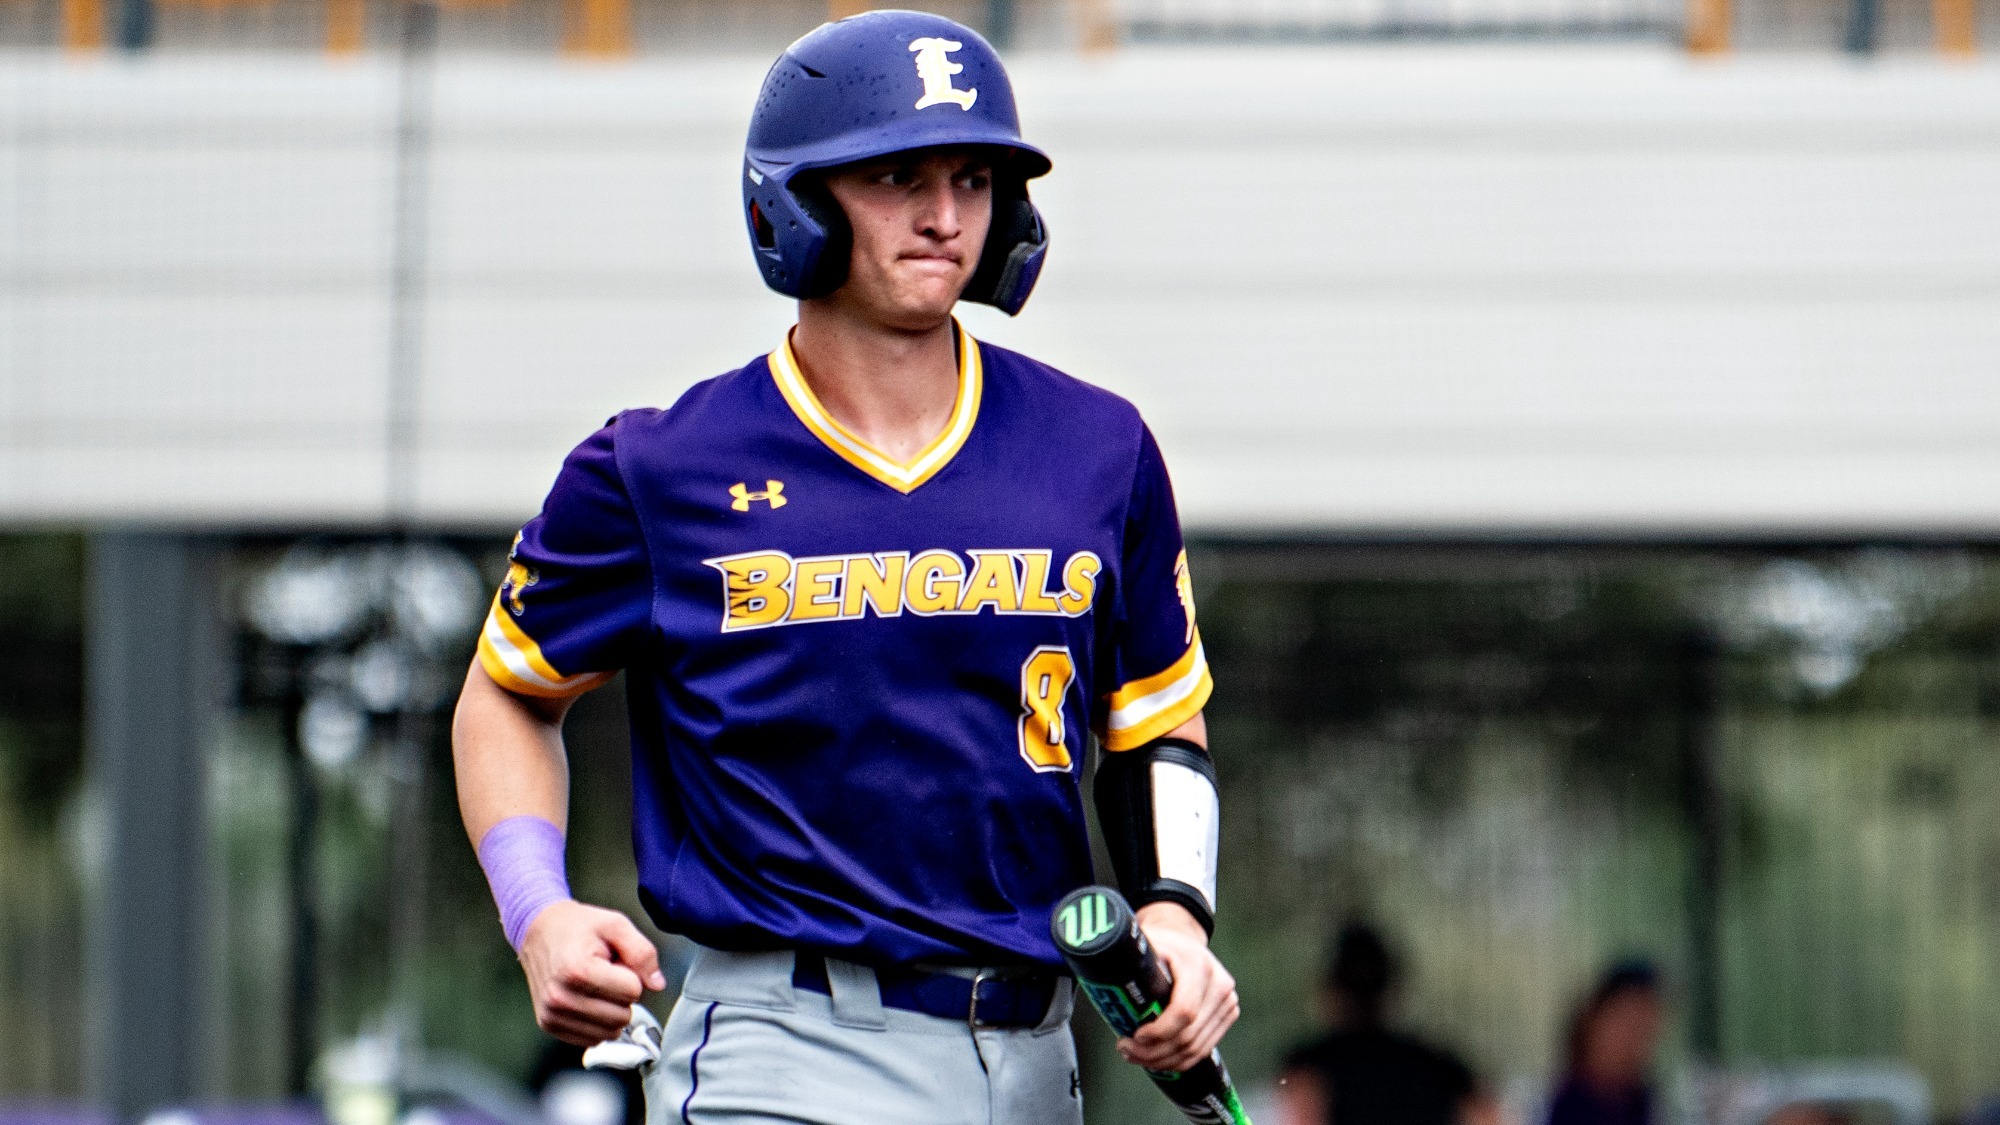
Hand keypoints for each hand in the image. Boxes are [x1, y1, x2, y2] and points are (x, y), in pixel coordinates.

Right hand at [518, 899, 667, 1045]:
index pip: (633, 991)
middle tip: (605, 973)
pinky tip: (586, 999)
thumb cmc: (578, 926)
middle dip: (622, 994)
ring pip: (609, 1032)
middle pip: (622, 1016)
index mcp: (578, 971)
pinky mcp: (549, 1025)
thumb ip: (642, 953)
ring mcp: (552, 1015)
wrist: (539, 930)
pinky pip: (592, 1039)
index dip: (631, 975)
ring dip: (610, 1010)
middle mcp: (561, 998)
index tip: (615, 961)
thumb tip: (657, 985)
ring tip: (595, 985)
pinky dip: (597, 1022)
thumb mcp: (616, 925)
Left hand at [1117, 902, 1239, 1073]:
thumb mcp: (1142, 941)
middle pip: (1188, 1036)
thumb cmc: (1159, 941)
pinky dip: (1179, 1060)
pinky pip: (1204, 1049)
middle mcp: (1219, 984)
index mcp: (1198, 965)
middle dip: (1153, 1052)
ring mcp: (1227, 1001)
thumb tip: (1093, 966)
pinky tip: (1157, 1058)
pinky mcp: (1228, 1014)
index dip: (1158, 1032)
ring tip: (1136, 1056)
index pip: (1183, 1011)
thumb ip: (1122, 955)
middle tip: (1126, 1050)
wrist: (1184, 937)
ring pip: (1197, 1049)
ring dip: (1163, 1061)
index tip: (1133, 1036)